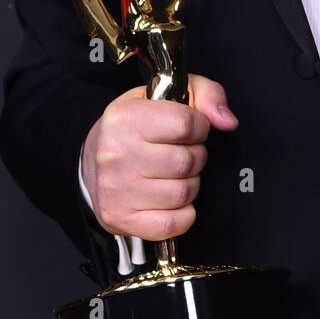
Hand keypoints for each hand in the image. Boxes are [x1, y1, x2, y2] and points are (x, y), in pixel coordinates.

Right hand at [81, 75, 238, 239]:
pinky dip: (183, 214)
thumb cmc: (138, 126)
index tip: (191, 129)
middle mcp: (117, 154)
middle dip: (195, 157)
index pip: (186, 124)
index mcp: (126, 118)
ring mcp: (117, 190)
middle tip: (182, 152)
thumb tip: (228, 122)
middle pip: (187, 161)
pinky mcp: (121, 218)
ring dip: (189, 184)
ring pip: (183, 193)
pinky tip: (171, 199)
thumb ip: (206, 94)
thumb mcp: (168, 95)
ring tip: (174, 174)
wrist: (92, 162)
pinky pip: (173, 223)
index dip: (199, 127)